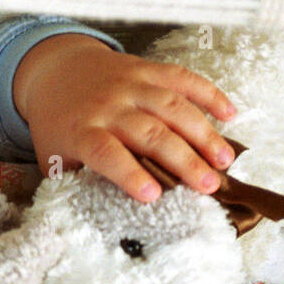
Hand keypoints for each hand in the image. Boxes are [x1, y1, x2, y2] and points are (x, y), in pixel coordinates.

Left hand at [13, 32, 237, 201]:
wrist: (54, 68)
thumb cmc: (58, 124)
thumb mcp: (54, 157)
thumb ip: (76, 181)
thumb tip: (99, 215)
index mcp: (82, 131)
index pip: (107, 154)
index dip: (130, 174)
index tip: (153, 195)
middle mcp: (108, 106)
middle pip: (150, 133)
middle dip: (183, 160)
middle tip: (209, 185)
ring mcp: (130, 84)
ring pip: (172, 106)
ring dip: (203, 132)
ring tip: (225, 160)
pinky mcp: (147, 68)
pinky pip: (181, 77)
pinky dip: (208, 93)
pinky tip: (230, 113)